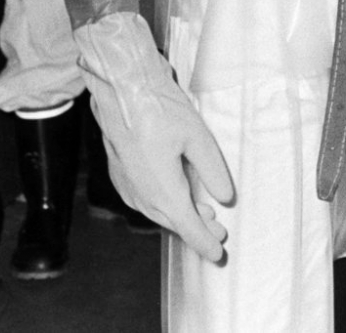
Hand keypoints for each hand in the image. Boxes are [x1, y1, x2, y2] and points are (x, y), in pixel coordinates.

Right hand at [75, 13, 235, 261]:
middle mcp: (142, 195)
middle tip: (219, 232)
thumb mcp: (198, 138)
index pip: (188, 227)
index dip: (205, 243)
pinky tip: (175, 196)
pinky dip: (164, 203)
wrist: (121, 90)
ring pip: (158, 211)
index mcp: (164, 190)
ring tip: (203, 215)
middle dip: (197, 228)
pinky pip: (145, 199)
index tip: (218, 254)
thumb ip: (213, 172)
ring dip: (180, 215)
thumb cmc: (159, 109)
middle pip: (173, 221)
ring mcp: (128, 186)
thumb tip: (224, 198)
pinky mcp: (121, 174)